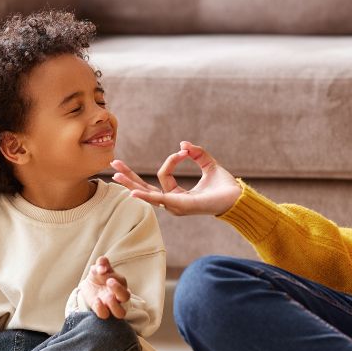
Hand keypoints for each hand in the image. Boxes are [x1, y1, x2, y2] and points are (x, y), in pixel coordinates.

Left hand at [79, 256, 130, 319]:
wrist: (89, 286)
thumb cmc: (98, 275)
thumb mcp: (99, 266)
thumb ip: (102, 263)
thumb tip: (102, 268)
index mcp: (120, 282)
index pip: (122, 281)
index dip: (113, 275)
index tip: (102, 270)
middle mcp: (118, 295)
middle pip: (126, 297)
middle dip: (119, 289)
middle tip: (109, 282)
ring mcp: (111, 305)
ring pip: (121, 313)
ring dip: (114, 306)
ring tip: (106, 297)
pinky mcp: (103, 311)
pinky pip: (105, 315)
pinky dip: (101, 309)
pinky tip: (96, 300)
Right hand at [111, 141, 242, 215]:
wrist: (237, 197)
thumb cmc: (225, 186)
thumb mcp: (209, 164)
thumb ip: (196, 153)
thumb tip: (183, 144)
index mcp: (177, 195)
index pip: (164, 175)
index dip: (172, 160)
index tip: (185, 151)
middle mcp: (173, 202)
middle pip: (145, 188)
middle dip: (130, 176)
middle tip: (114, 164)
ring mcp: (175, 206)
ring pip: (148, 193)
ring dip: (131, 183)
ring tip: (116, 175)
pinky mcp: (180, 206)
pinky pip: (160, 199)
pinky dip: (146, 195)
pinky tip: (133, 192)